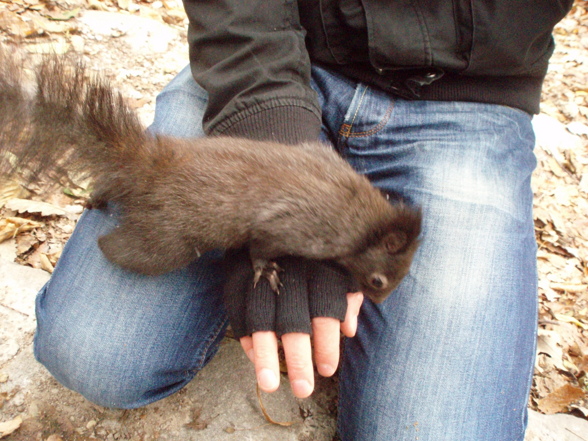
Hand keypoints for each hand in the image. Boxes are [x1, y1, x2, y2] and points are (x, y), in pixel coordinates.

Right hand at [222, 249, 362, 396]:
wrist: (270, 218)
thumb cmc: (314, 253)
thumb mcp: (339, 266)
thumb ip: (348, 295)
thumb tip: (349, 329)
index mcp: (320, 265)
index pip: (325, 308)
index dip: (327, 342)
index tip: (327, 370)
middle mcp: (291, 268)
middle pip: (294, 317)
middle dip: (299, 357)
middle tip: (304, 389)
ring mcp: (260, 271)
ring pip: (261, 317)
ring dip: (265, 354)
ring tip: (268, 385)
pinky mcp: (238, 276)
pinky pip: (238, 310)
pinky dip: (246, 335)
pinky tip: (255, 357)